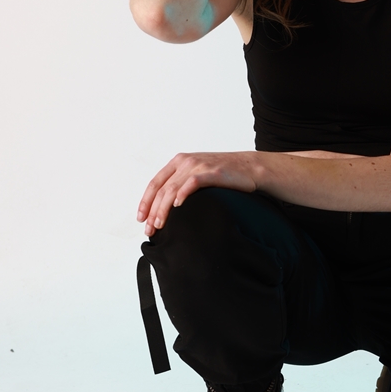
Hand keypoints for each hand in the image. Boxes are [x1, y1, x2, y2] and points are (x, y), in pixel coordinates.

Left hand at [137, 151, 257, 234]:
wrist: (250, 168)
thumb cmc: (223, 175)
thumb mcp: (197, 175)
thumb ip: (181, 184)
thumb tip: (166, 209)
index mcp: (179, 162)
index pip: (155, 183)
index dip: (145, 202)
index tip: (140, 218)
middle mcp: (186, 162)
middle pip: (162, 189)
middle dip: (152, 211)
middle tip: (149, 229)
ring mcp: (198, 165)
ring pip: (173, 188)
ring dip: (163, 209)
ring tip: (159, 224)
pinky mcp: (212, 172)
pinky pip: (193, 182)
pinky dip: (183, 194)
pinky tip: (178, 206)